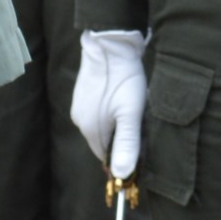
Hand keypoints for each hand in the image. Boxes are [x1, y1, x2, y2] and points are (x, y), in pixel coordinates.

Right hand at [72, 29, 149, 178]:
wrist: (108, 45)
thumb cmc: (123, 79)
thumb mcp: (131, 113)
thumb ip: (127, 143)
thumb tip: (121, 174)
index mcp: (91, 130)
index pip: (107, 157)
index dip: (125, 155)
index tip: (141, 147)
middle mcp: (80, 122)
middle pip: (104, 142)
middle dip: (122, 139)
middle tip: (141, 124)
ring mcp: (79, 108)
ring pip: (101, 127)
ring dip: (116, 125)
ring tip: (132, 110)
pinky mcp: (81, 96)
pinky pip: (97, 114)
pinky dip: (110, 113)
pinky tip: (122, 100)